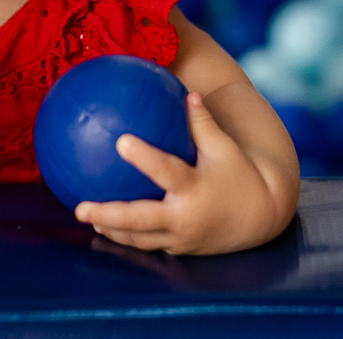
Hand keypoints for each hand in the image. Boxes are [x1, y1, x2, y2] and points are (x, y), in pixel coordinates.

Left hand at [74, 92, 281, 254]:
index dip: (143, 157)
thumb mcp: (224, 148)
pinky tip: (106, 225)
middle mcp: (185, 217)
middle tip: (81, 207)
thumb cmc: (240, 176)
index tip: (120, 141)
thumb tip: (187, 93)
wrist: (261, 219)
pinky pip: (147, 243)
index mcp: (195, 188)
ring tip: (86, 217)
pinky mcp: (178, 249)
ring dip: (111, 229)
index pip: (166, 171)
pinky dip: (125, 236)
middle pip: (140, 220)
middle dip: (108, 215)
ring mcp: (180, 238)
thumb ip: (202, 123)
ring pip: (138, 238)